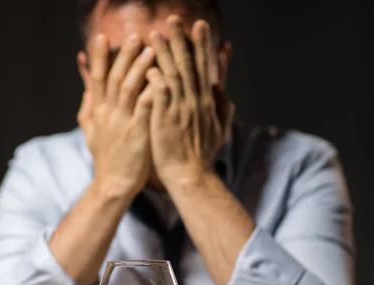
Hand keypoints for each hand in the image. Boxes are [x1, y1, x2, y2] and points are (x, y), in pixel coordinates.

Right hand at [77, 34, 155, 198]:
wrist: (114, 185)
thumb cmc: (106, 160)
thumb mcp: (90, 133)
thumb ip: (87, 110)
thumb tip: (86, 90)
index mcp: (98, 112)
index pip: (97, 78)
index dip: (99, 57)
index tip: (102, 37)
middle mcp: (109, 114)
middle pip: (115, 78)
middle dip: (124, 55)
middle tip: (134, 35)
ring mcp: (123, 123)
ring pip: (129, 89)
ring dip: (140, 67)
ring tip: (151, 49)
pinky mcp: (137, 133)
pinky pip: (145, 107)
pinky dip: (151, 91)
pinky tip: (160, 79)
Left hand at [146, 16, 234, 185]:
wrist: (191, 177)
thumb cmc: (202, 156)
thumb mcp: (220, 130)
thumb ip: (223, 109)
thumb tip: (224, 92)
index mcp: (207, 102)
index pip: (204, 67)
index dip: (202, 45)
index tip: (200, 26)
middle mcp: (195, 101)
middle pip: (188, 65)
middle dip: (182, 40)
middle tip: (175, 18)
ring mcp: (181, 110)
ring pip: (173, 74)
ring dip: (164, 53)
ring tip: (155, 34)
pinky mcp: (166, 120)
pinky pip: (160, 94)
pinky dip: (155, 79)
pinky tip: (149, 66)